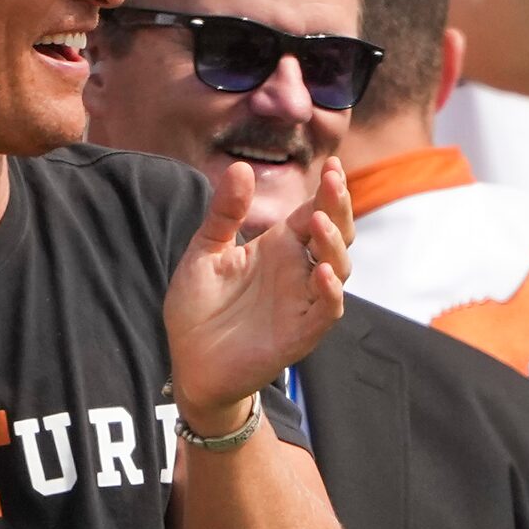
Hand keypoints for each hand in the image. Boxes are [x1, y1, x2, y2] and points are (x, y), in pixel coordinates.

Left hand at [166, 157, 352, 422]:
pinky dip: (330, 293)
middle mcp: (298, 270)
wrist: (190, 363)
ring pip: (338, 268)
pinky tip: (321, 273)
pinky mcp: (301, 334)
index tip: (331, 165)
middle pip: (336, 234)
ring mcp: (303, 301)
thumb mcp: (204, 252)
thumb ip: (224, 213)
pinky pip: (326, 311)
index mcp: (280, 246)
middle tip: (334, 183)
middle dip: (339, 208)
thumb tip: (240, 167)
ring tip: (318, 222)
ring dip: (333, 244)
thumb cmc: (198, 308)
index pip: (314, 211)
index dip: (328, 190)